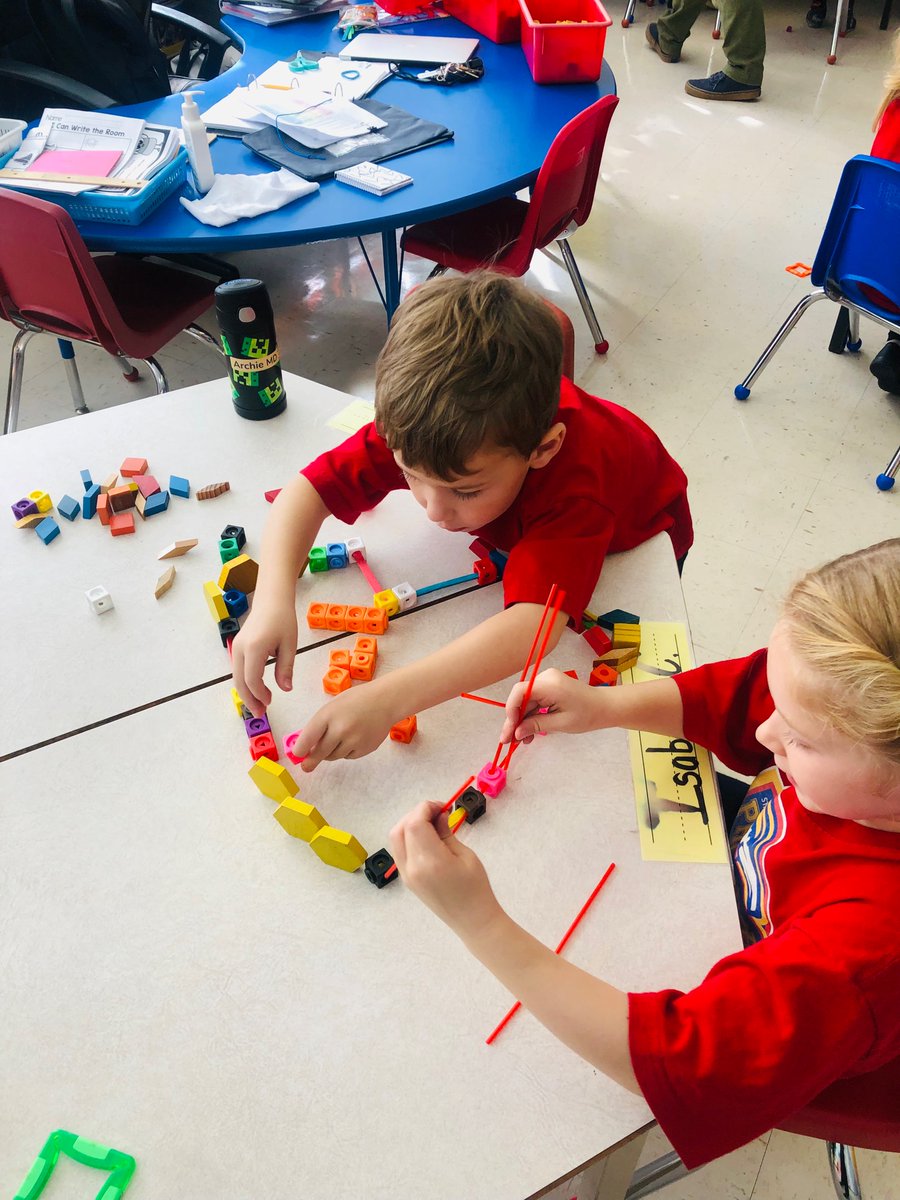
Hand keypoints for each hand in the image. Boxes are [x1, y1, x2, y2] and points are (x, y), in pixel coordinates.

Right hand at [231, 599, 297, 716]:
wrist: (271, 600)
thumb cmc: (283, 619)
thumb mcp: (290, 644)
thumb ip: (286, 668)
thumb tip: (285, 689)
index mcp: (254, 648)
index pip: (252, 679)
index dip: (259, 695)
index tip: (269, 702)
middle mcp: (240, 649)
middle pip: (239, 682)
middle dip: (249, 699)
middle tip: (260, 713)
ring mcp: (236, 648)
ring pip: (236, 677)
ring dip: (246, 693)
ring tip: (258, 705)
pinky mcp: (238, 647)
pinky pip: (238, 670)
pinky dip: (244, 683)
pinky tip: (255, 690)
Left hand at [291, 681, 400, 770]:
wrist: (385, 701)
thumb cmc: (356, 701)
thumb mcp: (333, 706)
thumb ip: (319, 725)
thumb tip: (306, 746)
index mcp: (328, 715)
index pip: (307, 739)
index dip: (299, 750)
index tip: (297, 755)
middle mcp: (340, 730)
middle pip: (319, 753)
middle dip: (311, 761)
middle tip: (306, 767)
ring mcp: (353, 741)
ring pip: (333, 756)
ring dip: (331, 752)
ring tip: (340, 737)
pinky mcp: (364, 749)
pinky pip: (348, 757)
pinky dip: (346, 751)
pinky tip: (353, 738)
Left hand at [389, 801, 503, 941]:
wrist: (472, 920)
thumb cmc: (476, 888)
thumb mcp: (465, 855)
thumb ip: (446, 833)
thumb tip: (438, 815)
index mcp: (430, 861)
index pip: (415, 824)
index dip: (426, 808)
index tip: (443, 807)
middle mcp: (412, 868)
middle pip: (400, 829)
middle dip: (416, 814)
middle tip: (438, 813)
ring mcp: (406, 875)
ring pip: (396, 839)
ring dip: (409, 824)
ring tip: (432, 824)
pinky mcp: (407, 879)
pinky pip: (399, 851)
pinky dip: (408, 837)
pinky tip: (426, 837)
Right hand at [500, 667, 607, 743]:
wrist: (606, 707)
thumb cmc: (588, 715)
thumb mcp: (561, 723)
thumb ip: (536, 725)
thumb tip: (516, 733)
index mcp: (549, 684)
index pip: (519, 692)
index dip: (511, 710)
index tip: (511, 729)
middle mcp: (545, 678)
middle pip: (521, 698)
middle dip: (514, 720)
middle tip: (509, 741)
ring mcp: (547, 682)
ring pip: (526, 702)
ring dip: (522, 721)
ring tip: (521, 741)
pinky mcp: (549, 687)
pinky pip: (535, 701)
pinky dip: (531, 716)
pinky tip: (529, 733)